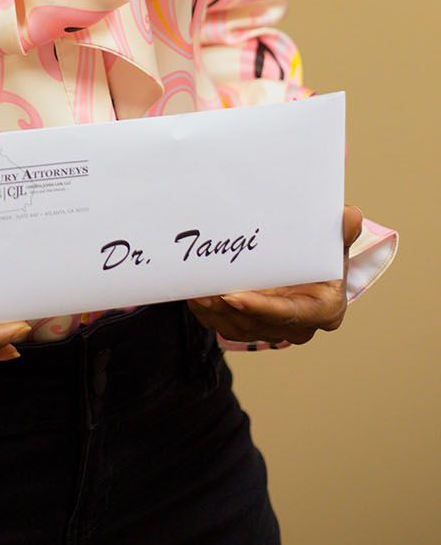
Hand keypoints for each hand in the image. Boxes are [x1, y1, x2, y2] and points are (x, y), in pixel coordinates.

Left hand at [188, 205, 362, 344]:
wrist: (306, 264)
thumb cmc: (319, 253)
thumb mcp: (331, 242)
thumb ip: (341, 231)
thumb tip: (350, 215)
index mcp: (324, 309)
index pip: (290, 314)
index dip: (262, 308)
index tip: (235, 297)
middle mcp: (299, 327)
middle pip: (259, 322)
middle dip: (230, 310)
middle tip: (204, 292)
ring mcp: (274, 329)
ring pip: (239, 327)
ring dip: (215, 313)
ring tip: (195, 292)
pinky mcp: (253, 328)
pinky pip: (226, 325)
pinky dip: (209, 313)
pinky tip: (194, 296)